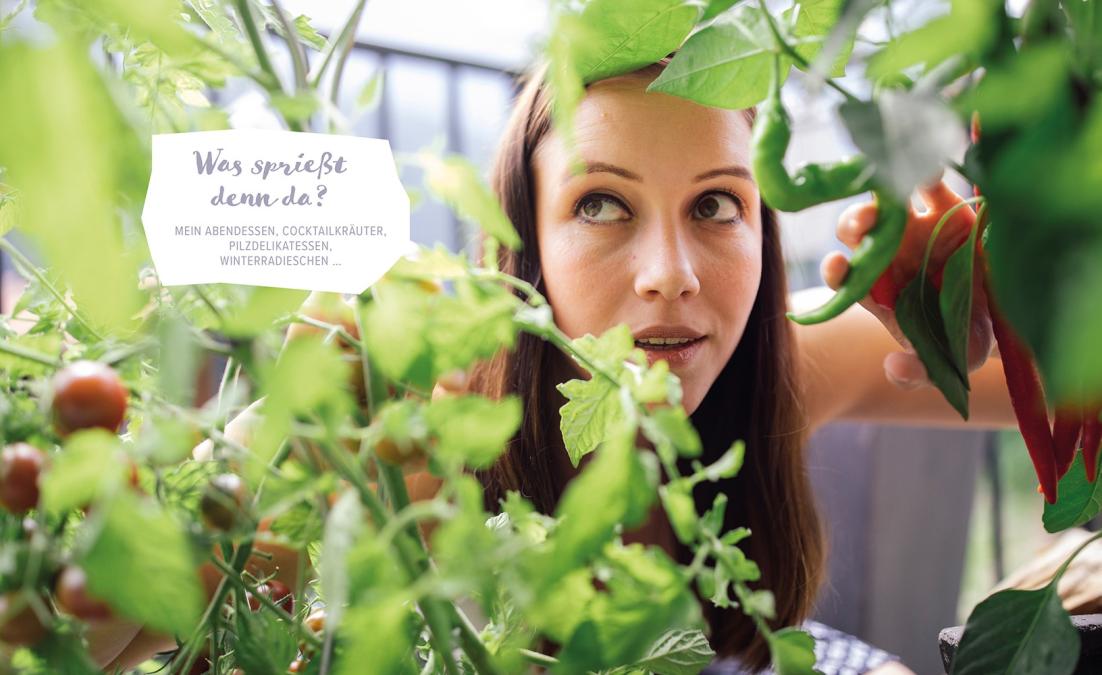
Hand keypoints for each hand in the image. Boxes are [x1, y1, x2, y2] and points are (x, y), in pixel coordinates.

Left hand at [820, 177, 994, 389]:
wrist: (1007, 315)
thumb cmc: (965, 338)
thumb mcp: (947, 362)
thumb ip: (917, 371)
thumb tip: (895, 368)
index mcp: (878, 288)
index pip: (846, 276)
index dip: (837, 270)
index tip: (837, 267)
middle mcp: (888, 254)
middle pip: (859, 231)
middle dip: (854, 225)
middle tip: (861, 226)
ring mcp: (914, 227)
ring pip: (886, 204)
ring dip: (885, 198)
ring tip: (893, 198)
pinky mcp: (948, 207)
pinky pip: (931, 185)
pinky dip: (927, 174)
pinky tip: (929, 169)